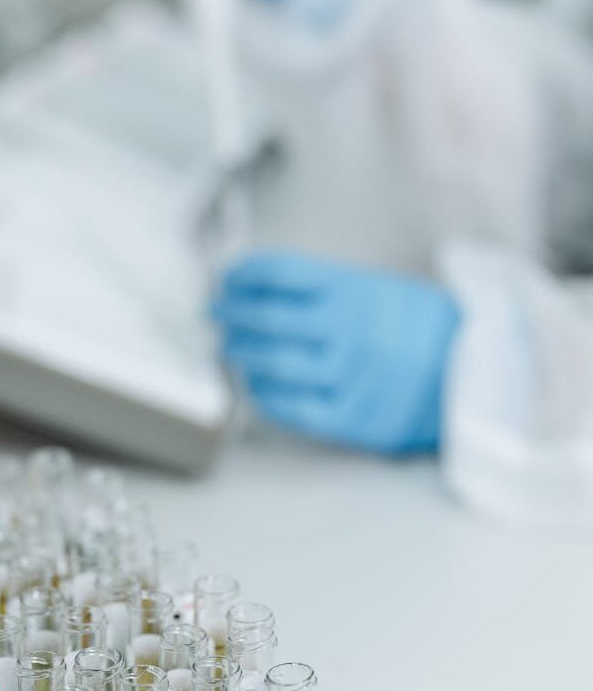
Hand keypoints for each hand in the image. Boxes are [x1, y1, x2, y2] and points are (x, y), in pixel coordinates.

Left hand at [213, 252, 460, 455]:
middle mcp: (350, 330)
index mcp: (356, 290)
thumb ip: (324, 287)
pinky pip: (292, 408)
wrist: (476, 375)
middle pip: (268, 319)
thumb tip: (254, 285)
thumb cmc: (419, 328)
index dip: (243, 274)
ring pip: (274, 364)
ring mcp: (351, 376)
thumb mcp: (378, 288)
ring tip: (229, 348)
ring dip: (241, 354)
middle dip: (231, 314)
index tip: (225, 278)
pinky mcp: (353, 418)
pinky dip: (264, 394)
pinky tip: (255, 384)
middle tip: (215, 314)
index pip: (280, 272)